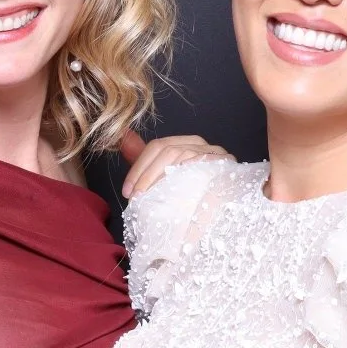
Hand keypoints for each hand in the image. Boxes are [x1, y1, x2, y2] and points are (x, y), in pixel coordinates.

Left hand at [117, 131, 233, 198]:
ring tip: (150, 198)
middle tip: (135, 198)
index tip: (127, 192)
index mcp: (183, 142)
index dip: (138, 169)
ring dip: (160, 178)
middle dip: (146, 175)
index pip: (156, 147)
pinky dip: (186, 170)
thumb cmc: (190, 194)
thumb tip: (121, 136)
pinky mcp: (225, 162)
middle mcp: (198, 143)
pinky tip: (176, 185)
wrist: (221, 210)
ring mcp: (213, 151)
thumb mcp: (163, 177)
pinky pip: (202, 160)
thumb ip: (143, 159)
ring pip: (180, 155)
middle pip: (166, 150)